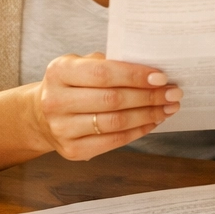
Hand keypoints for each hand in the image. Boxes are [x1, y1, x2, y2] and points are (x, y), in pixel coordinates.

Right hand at [32, 53, 180, 160]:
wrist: (41, 114)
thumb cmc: (72, 84)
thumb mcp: (81, 65)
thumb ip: (110, 63)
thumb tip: (151, 72)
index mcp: (59, 72)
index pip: (103, 73)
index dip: (135, 76)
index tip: (161, 77)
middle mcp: (55, 101)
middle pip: (112, 100)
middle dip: (148, 96)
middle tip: (173, 93)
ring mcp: (62, 128)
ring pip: (115, 123)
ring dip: (148, 115)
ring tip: (167, 108)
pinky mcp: (72, 150)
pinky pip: (113, 141)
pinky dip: (138, 131)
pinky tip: (152, 122)